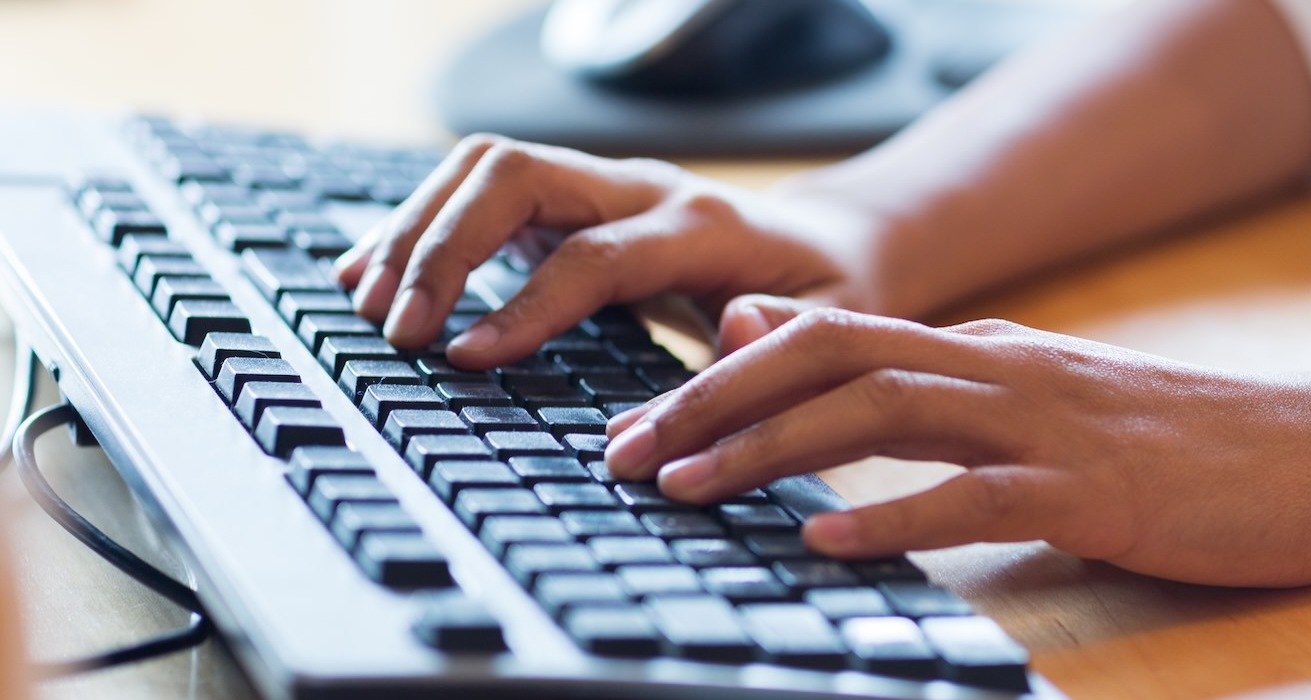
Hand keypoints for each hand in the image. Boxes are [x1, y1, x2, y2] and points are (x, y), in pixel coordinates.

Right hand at [335, 134, 882, 366]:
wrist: (833, 249)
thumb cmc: (833, 299)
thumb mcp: (836, 329)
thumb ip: (788, 337)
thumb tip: (736, 331)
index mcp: (706, 226)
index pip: (596, 253)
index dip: (528, 304)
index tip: (465, 358)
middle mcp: (645, 189)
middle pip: (519, 176)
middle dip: (445, 246)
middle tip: (397, 330)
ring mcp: (603, 186)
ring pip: (488, 169)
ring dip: (418, 229)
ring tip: (366, 305)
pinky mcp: (571, 202)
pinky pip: (482, 191)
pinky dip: (422, 225)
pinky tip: (375, 274)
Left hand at [602, 309, 1310, 586]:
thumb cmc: (1180, 441)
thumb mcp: (1042, 398)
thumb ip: (938, 384)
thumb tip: (833, 370)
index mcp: (985, 351)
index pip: (826, 339)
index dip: (721, 376)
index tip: (642, 424)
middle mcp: (1000, 369)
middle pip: (828, 361)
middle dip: (712, 403)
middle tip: (622, 453)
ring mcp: (1047, 424)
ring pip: (881, 415)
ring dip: (771, 451)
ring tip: (686, 488)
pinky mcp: (1093, 490)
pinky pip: (973, 497)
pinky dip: (891, 516)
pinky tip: (827, 542)